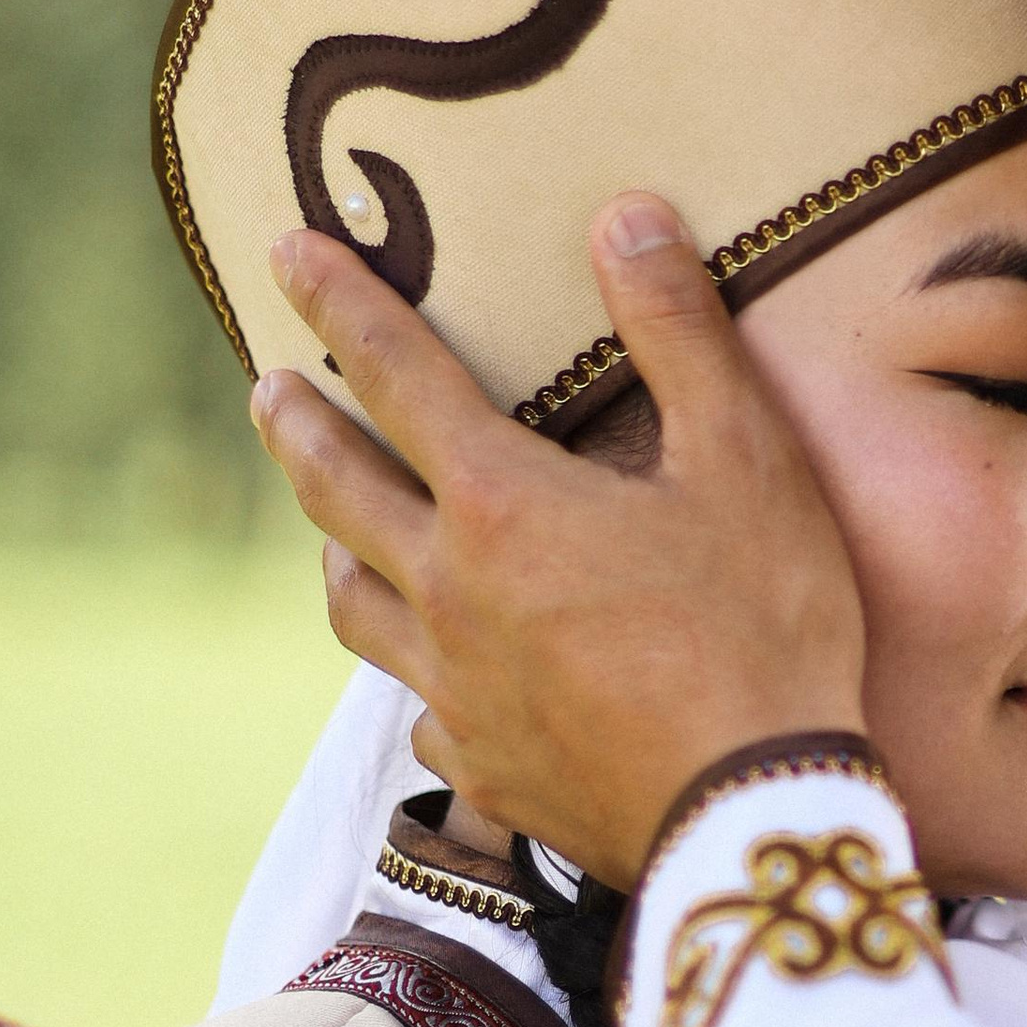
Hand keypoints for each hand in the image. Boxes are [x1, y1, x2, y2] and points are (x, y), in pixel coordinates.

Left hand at [251, 196, 867, 884]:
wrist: (750, 811)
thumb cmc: (761, 623)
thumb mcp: (744, 457)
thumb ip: (676, 332)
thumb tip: (623, 215)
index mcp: (500, 503)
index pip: (396, 374)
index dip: (339, 303)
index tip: (287, 251)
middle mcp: (448, 591)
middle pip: (337, 491)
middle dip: (296, 428)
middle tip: (264, 389)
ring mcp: (456, 687)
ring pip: (354, 606)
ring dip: (335, 549)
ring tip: (331, 529)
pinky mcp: (484, 765)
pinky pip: (421, 706)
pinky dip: (418, 672)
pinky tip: (439, 677)